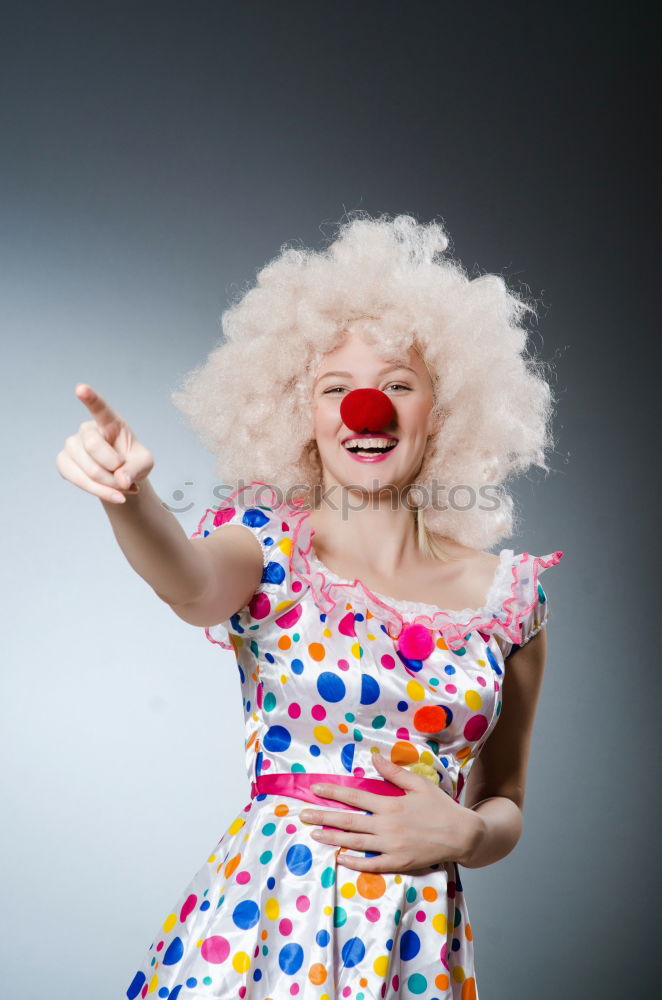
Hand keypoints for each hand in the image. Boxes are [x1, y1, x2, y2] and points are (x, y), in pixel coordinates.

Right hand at [55, 383, 153, 503]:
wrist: (120, 477)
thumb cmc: (133, 462)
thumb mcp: (144, 464)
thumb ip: (136, 469)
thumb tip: (121, 480)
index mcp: (110, 422)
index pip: (100, 408)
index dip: (90, 398)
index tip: (81, 388)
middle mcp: (87, 429)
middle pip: (93, 446)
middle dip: (114, 470)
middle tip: (127, 479)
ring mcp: (72, 444)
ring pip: (88, 469)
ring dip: (109, 485)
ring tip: (122, 488)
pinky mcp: (63, 461)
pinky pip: (78, 480)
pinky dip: (99, 491)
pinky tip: (112, 493)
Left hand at [298, 751, 484, 873]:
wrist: (462, 835)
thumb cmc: (440, 807)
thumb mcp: (418, 784)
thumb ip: (393, 773)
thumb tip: (373, 757)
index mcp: (391, 805)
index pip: (355, 797)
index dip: (333, 792)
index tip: (315, 789)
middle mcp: (387, 827)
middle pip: (348, 821)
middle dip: (323, 817)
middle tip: (303, 815)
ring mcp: (392, 847)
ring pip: (355, 843)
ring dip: (333, 838)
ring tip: (315, 834)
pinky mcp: (398, 863)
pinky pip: (371, 865)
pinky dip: (354, 862)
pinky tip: (340, 858)